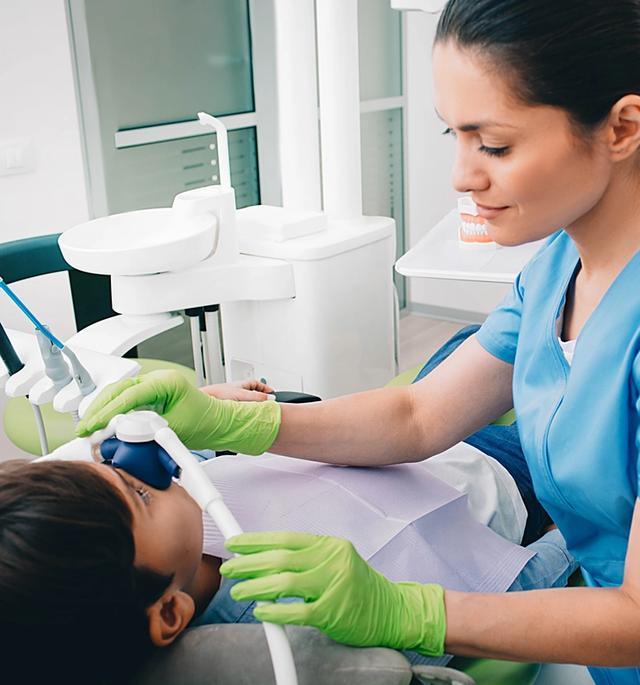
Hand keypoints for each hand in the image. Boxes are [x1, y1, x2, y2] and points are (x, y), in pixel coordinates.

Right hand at [75, 369, 280, 453]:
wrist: (217, 423)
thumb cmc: (205, 423)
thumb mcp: (176, 430)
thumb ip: (148, 431)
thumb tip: (122, 435)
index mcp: (166, 382)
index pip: (129, 395)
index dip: (108, 411)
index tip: (93, 425)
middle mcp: (157, 380)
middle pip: (118, 390)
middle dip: (98, 409)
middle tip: (84, 429)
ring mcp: (152, 385)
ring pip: (118, 392)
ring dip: (101, 409)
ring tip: (88, 427)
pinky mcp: (149, 395)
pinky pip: (125, 399)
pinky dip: (111, 410)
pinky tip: (101, 423)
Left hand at [220, 531, 445, 655]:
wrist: (392, 610)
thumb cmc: (358, 585)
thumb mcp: (335, 560)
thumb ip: (306, 558)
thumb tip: (266, 558)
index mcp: (329, 545)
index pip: (285, 538)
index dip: (257, 541)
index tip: (235, 543)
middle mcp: (331, 560)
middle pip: (280, 558)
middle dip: (248, 563)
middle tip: (229, 568)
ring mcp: (333, 586)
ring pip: (283, 582)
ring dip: (255, 586)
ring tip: (238, 591)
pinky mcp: (333, 612)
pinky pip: (296, 611)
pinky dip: (274, 611)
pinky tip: (261, 611)